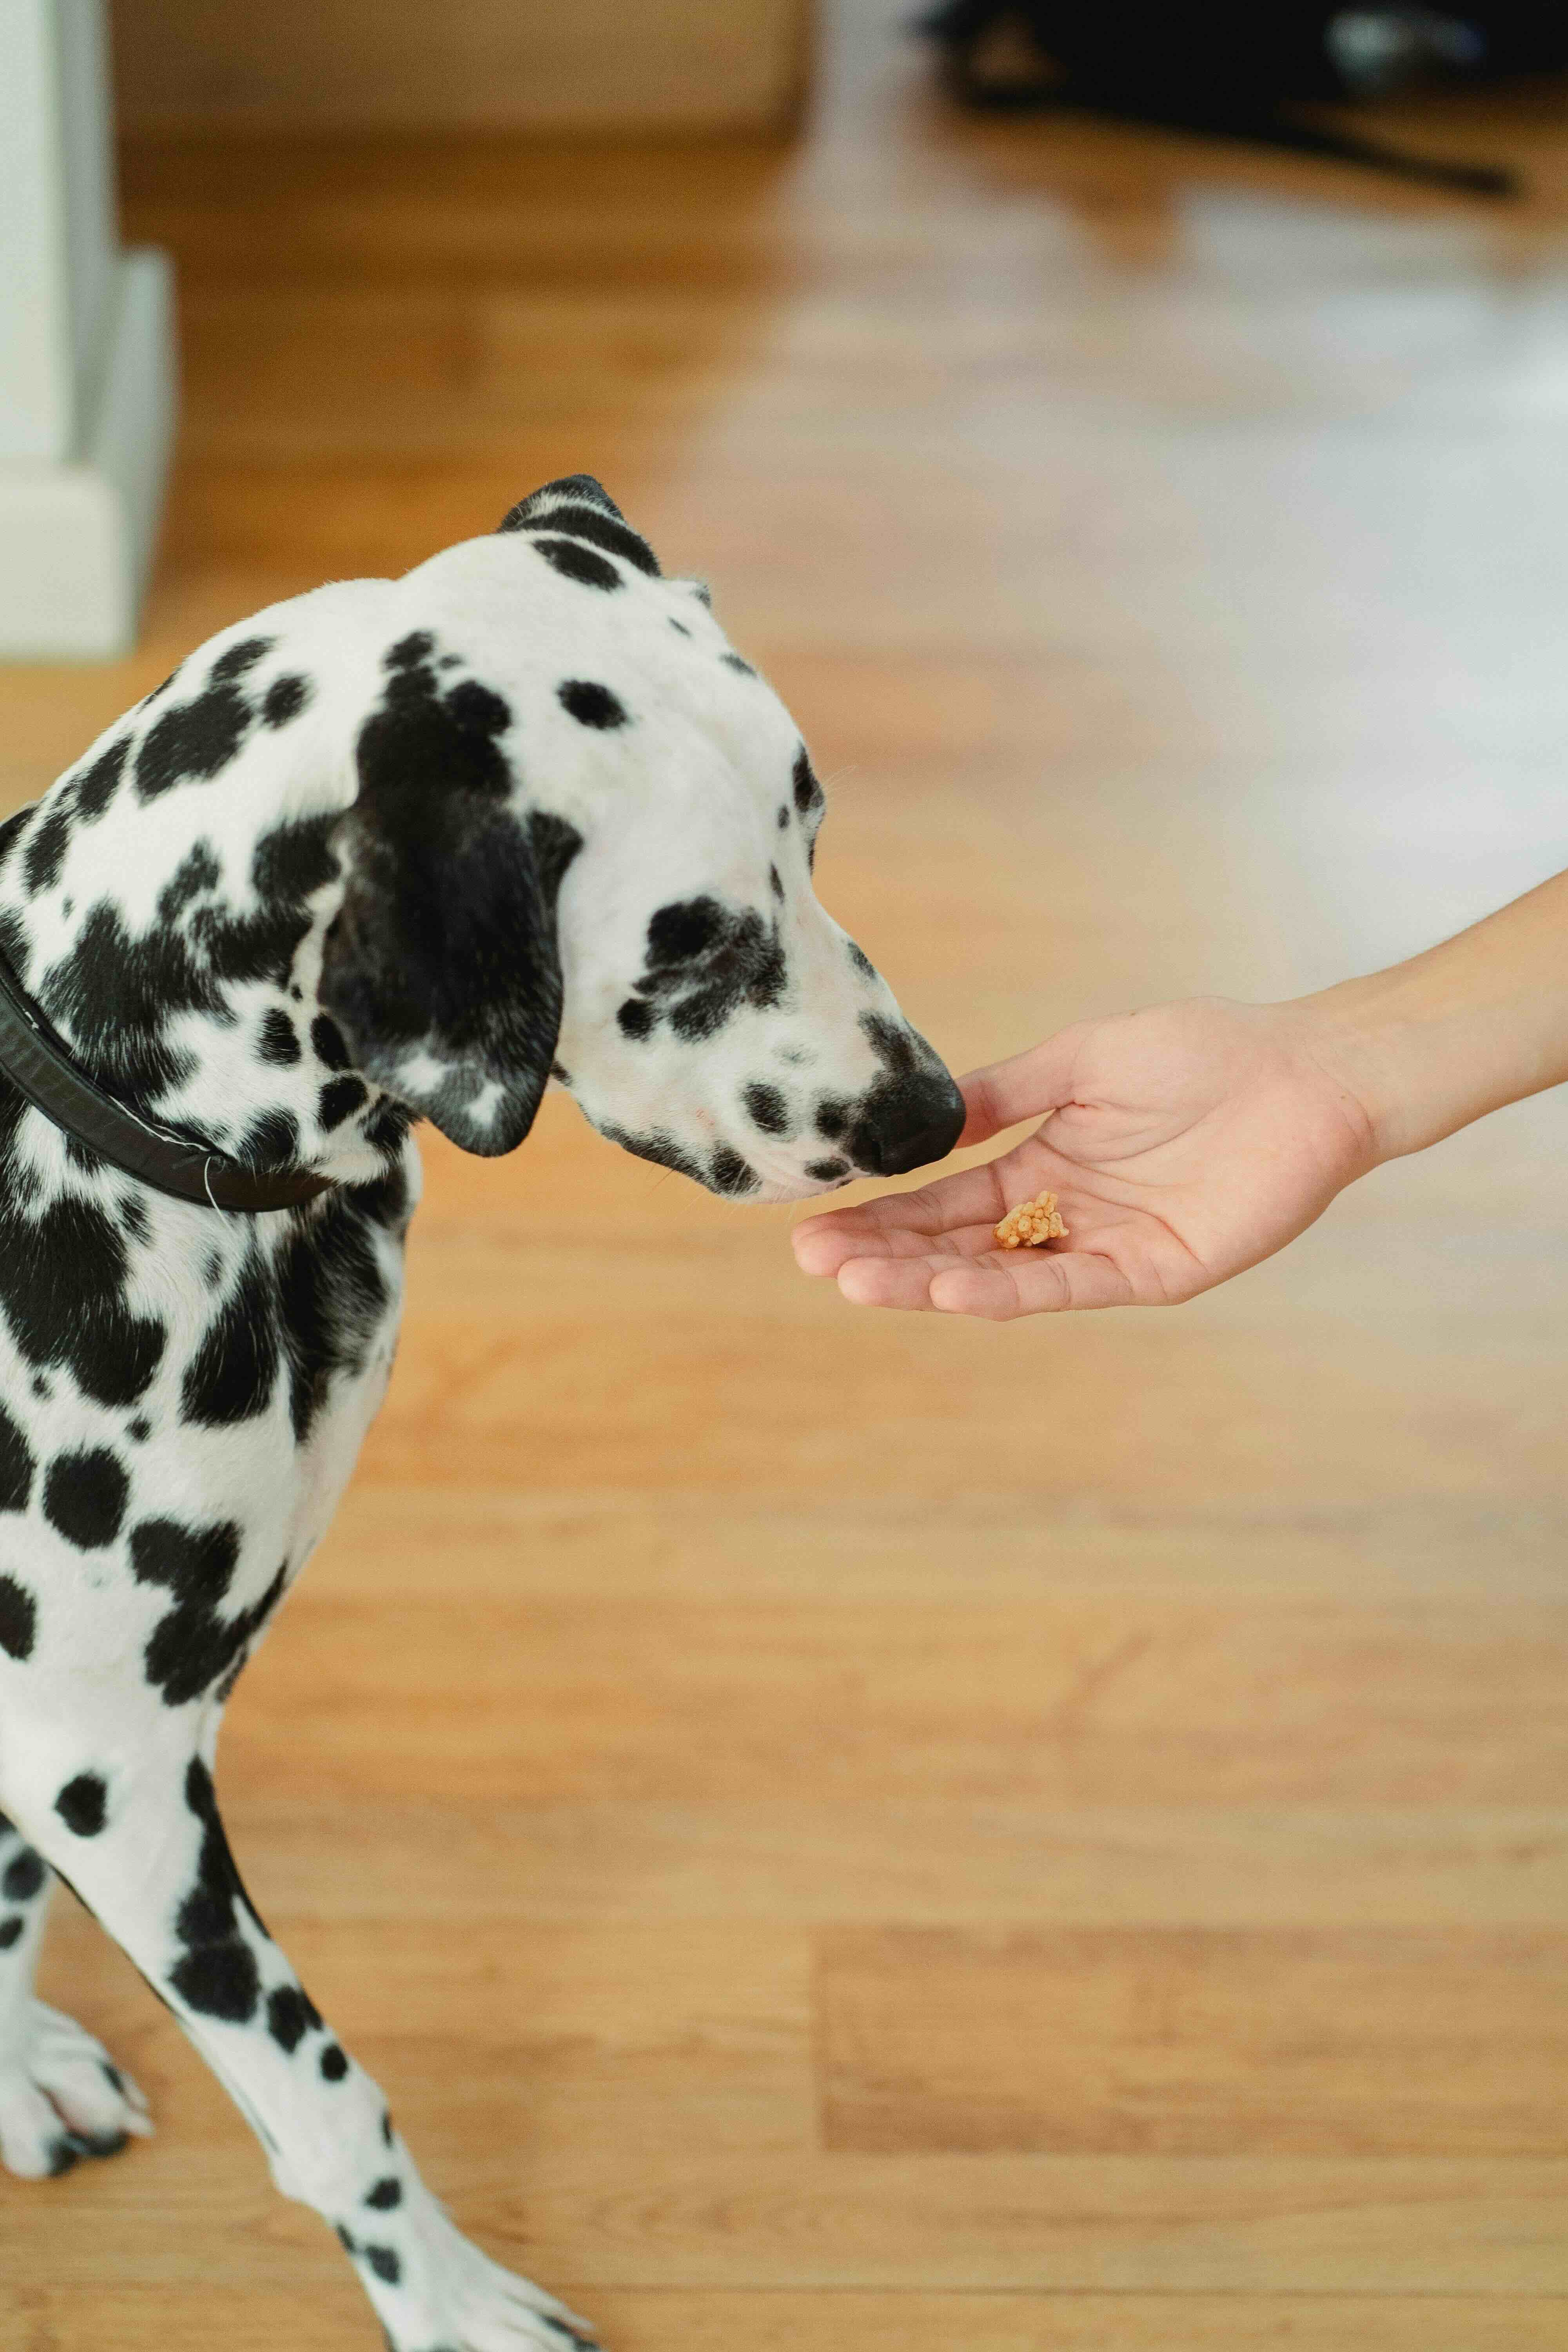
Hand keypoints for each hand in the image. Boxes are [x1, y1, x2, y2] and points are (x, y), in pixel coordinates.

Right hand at [792, 996, 1377, 1317]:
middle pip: (957, 1246)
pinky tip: (951, 1288)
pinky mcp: (1153, 1271)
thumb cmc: (1203, 1052)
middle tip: (816, 1262)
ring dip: (929, 1283)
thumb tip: (927, 1121)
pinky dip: (1007, 1289)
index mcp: (1041, 1162)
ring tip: (862, 1284)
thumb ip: (1007, 1093)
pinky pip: (1068, 1285)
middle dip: (886, 1257)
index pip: (942, 1202)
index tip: (815, 1226)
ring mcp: (1105, 1247)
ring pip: (1000, 1275)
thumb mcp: (1083, 1059)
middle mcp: (1063, 1214)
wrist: (1304, 1073)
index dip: (882, 1217)